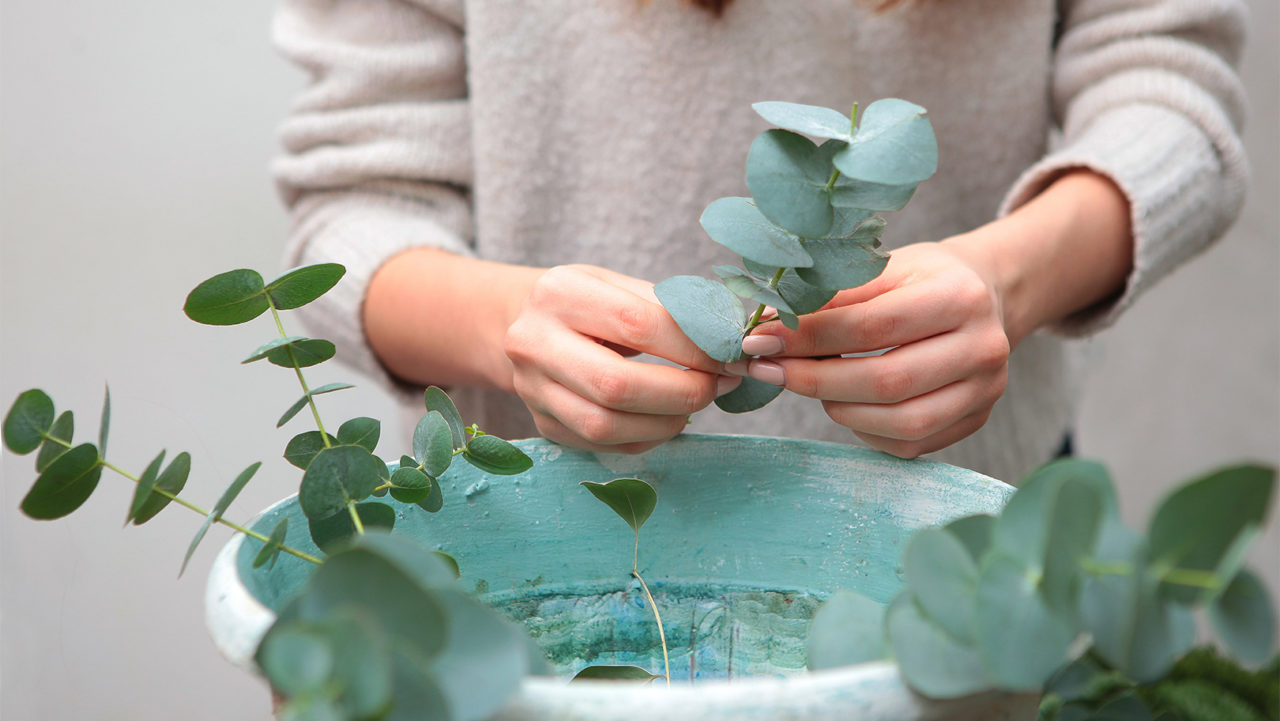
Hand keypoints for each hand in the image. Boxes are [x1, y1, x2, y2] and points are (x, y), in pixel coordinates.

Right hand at [504, 264, 738, 452]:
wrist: (522, 324)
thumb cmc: (586, 302)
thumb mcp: (619, 285)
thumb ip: (670, 307)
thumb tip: (732, 336)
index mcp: (559, 294)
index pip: (638, 324)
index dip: (692, 345)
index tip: (729, 353)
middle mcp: (534, 343)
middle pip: (616, 385)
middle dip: (682, 391)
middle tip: (717, 384)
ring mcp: (533, 389)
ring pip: (605, 426)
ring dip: (665, 422)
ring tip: (695, 403)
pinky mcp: (542, 424)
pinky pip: (603, 446)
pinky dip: (646, 437)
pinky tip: (666, 417)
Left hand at [732, 240, 1011, 457]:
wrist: (984, 297)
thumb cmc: (921, 279)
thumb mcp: (882, 269)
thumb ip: (830, 296)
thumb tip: (765, 324)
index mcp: (960, 296)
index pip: (871, 326)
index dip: (809, 337)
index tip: (759, 340)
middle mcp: (983, 347)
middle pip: (887, 381)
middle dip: (814, 380)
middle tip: (767, 370)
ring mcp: (985, 391)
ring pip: (901, 422)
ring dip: (838, 407)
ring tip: (807, 383)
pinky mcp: (975, 421)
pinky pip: (909, 443)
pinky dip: (865, 428)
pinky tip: (844, 403)